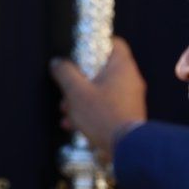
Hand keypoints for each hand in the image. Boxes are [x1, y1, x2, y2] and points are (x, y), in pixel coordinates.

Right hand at [51, 36, 147, 161]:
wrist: (125, 145)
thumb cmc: (102, 114)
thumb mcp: (76, 92)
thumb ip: (65, 74)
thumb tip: (56, 62)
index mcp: (122, 67)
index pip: (114, 44)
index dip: (96, 44)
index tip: (79, 54)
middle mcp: (131, 79)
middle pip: (103, 70)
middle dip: (80, 80)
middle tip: (66, 91)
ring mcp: (131, 97)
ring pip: (102, 90)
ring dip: (82, 99)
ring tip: (67, 112)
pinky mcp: (128, 113)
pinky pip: (107, 105)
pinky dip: (91, 111)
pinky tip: (75, 125)